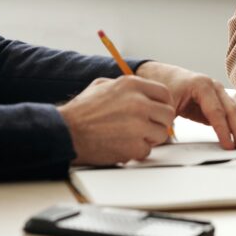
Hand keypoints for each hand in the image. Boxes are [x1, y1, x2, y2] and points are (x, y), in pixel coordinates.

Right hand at [58, 75, 175, 164]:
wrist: (67, 131)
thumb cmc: (82, 110)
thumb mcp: (102, 85)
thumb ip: (124, 86)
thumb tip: (140, 91)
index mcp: (132, 85)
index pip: (164, 93)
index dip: (163, 104)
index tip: (158, 112)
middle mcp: (138, 102)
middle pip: (168, 114)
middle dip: (160, 122)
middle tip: (149, 127)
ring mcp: (138, 125)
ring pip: (162, 134)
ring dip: (150, 138)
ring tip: (132, 137)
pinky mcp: (134, 146)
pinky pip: (147, 150)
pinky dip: (137, 151)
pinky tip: (123, 145)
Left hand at [135, 62, 235, 152]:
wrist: (166, 75)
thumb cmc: (167, 86)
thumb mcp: (166, 102)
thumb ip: (168, 119)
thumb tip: (166, 138)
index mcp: (201, 85)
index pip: (216, 111)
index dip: (223, 130)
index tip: (228, 146)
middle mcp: (215, 87)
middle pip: (232, 111)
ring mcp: (220, 94)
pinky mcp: (220, 103)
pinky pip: (234, 115)